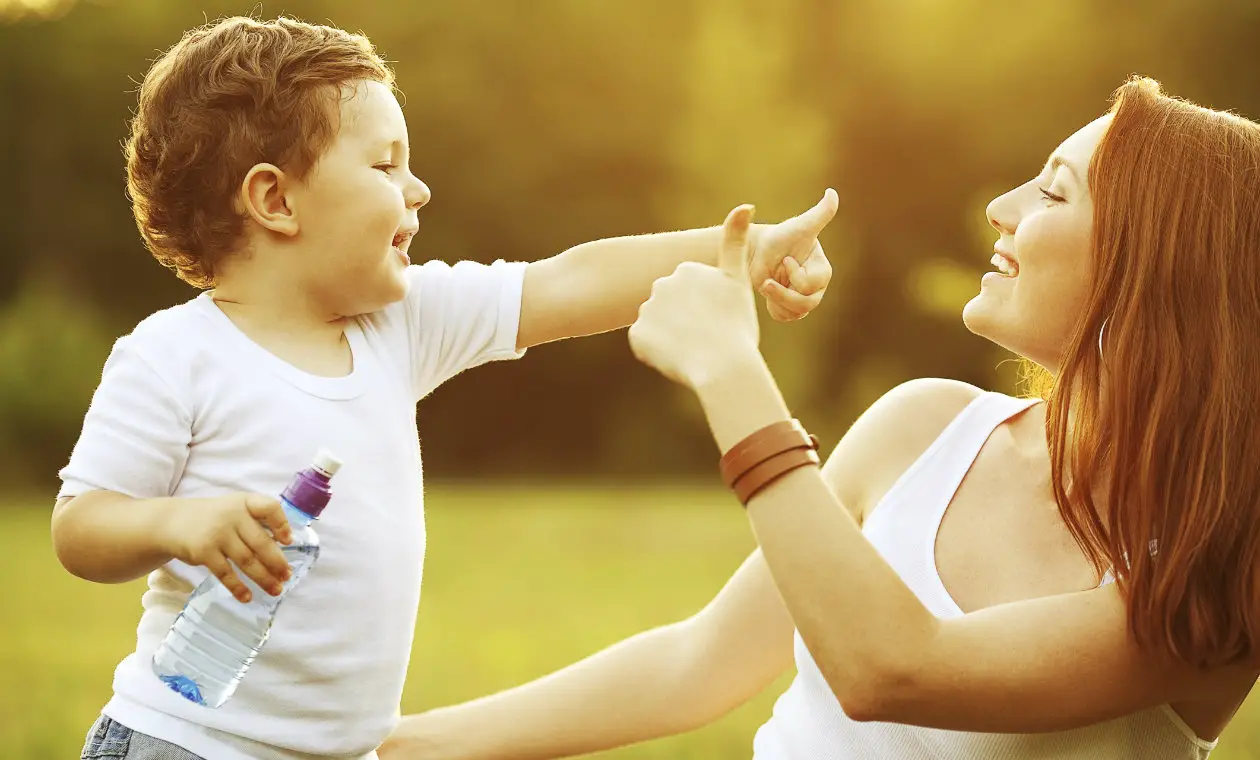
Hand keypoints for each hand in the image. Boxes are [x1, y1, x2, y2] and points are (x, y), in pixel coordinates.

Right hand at [157, 494, 293, 602]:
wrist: (173, 522)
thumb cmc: (214, 518)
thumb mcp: (236, 509)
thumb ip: (257, 521)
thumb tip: (283, 546)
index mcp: (246, 502)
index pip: (270, 508)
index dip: (282, 524)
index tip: (288, 541)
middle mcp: (233, 515)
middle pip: (261, 542)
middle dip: (277, 563)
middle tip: (287, 576)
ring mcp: (218, 534)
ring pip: (247, 561)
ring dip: (264, 578)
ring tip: (276, 590)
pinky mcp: (204, 552)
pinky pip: (226, 573)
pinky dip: (238, 587)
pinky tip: (247, 597)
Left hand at [629, 203, 761, 389]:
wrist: (723, 367)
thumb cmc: (737, 327)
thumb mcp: (739, 282)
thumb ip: (736, 243)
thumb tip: (745, 204)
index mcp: (686, 271)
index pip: (691, 294)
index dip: (706, 312)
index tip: (718, 321)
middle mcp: (661, 284)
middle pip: (672, 308)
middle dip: (685, 321)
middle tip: (707, 337)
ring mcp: (646, 310)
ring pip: (659, 326)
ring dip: (671, 337)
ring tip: (693, 349)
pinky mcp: (636, 335)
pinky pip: (646, 344)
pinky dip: (659, 353)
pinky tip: (676, 357)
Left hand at [749, 189, 837, 321]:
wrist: (761, 251)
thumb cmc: (781, 237)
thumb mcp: (800, 226)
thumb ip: (820, 213)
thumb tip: (833, 192)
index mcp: (822, 269)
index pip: (811, 284)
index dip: (795, 275)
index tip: (785, 259)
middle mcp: (817, 287)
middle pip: (806, 304)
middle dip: (783, 293)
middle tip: (767, 282)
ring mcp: (805, 299)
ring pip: (796, 313)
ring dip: (777, 300)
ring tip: (767, 284)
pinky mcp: (791, 308)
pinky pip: (785, 317)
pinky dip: (775, 308)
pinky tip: (769, 292)